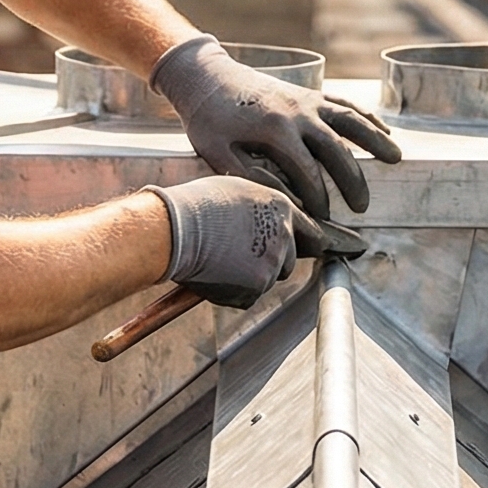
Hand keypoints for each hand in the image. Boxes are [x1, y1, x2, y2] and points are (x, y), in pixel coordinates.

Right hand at [144, 178, 331, 308]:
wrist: (176, 228)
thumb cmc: (196, 205)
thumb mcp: (237, 191)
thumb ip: (260, 207)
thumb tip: (262, 218)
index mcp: (281, 208)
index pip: (311, 232)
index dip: (308, 244)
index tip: (312, 251)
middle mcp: (284, 235)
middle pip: (288, 261)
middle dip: (269, 263)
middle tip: (237, 257)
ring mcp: (272, 262)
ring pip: (267, 279)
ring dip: (249, 277)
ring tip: (219, 261)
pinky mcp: (257, 285)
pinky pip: (248, 295)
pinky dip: (233, 292)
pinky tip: (213, 274)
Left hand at [151, 36, 403, 217]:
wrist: (206, 77)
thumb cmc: (208, 119)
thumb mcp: (217, 153)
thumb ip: (250, 175)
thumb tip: (285, 198)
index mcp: (275, 129)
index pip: (306, 172)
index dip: (317, 198)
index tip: (323, 219)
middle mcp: (297, 111)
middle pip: (335, 148)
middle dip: (351, 179)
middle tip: (362, 206)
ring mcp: (306, 99)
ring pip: (349, 119)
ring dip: (374, 138)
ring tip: (396, 157)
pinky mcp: (308, 93)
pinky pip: (343, 104)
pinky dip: (365, 116)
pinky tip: (383, 129)